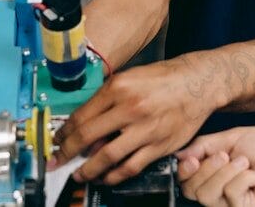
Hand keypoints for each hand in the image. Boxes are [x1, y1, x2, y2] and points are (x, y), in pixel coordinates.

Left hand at [53, 56, 219, 184]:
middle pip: (87, 137)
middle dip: (67, 152)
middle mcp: (130, 108)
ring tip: (80, 174)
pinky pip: (131, 166)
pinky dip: (115, 175)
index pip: (81, 115)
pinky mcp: (159, 145)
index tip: (56, 141)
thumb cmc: (164, 78)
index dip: (63, 132)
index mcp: (118, 88)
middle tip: (57, 160)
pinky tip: (107, 177)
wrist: (198, 83)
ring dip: (88, 170)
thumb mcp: (129, 77)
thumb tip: (86, 124)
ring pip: (107, 156)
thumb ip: (107, 99)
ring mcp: (145, 129)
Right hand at [177, 126, 254, 206]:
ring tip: (246, 162)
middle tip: (225, 156)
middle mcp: (221, 189)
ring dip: (226, 172)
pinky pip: (229, 195)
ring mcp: (232, 203)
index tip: (191, 158)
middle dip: (206, 168)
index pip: (186, 178)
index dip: (184, 169)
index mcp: (217, 170)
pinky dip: (244, 179)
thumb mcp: (235, 137)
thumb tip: (180, 154)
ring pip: (206, 194)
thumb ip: (205, 145)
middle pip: (191, 189)